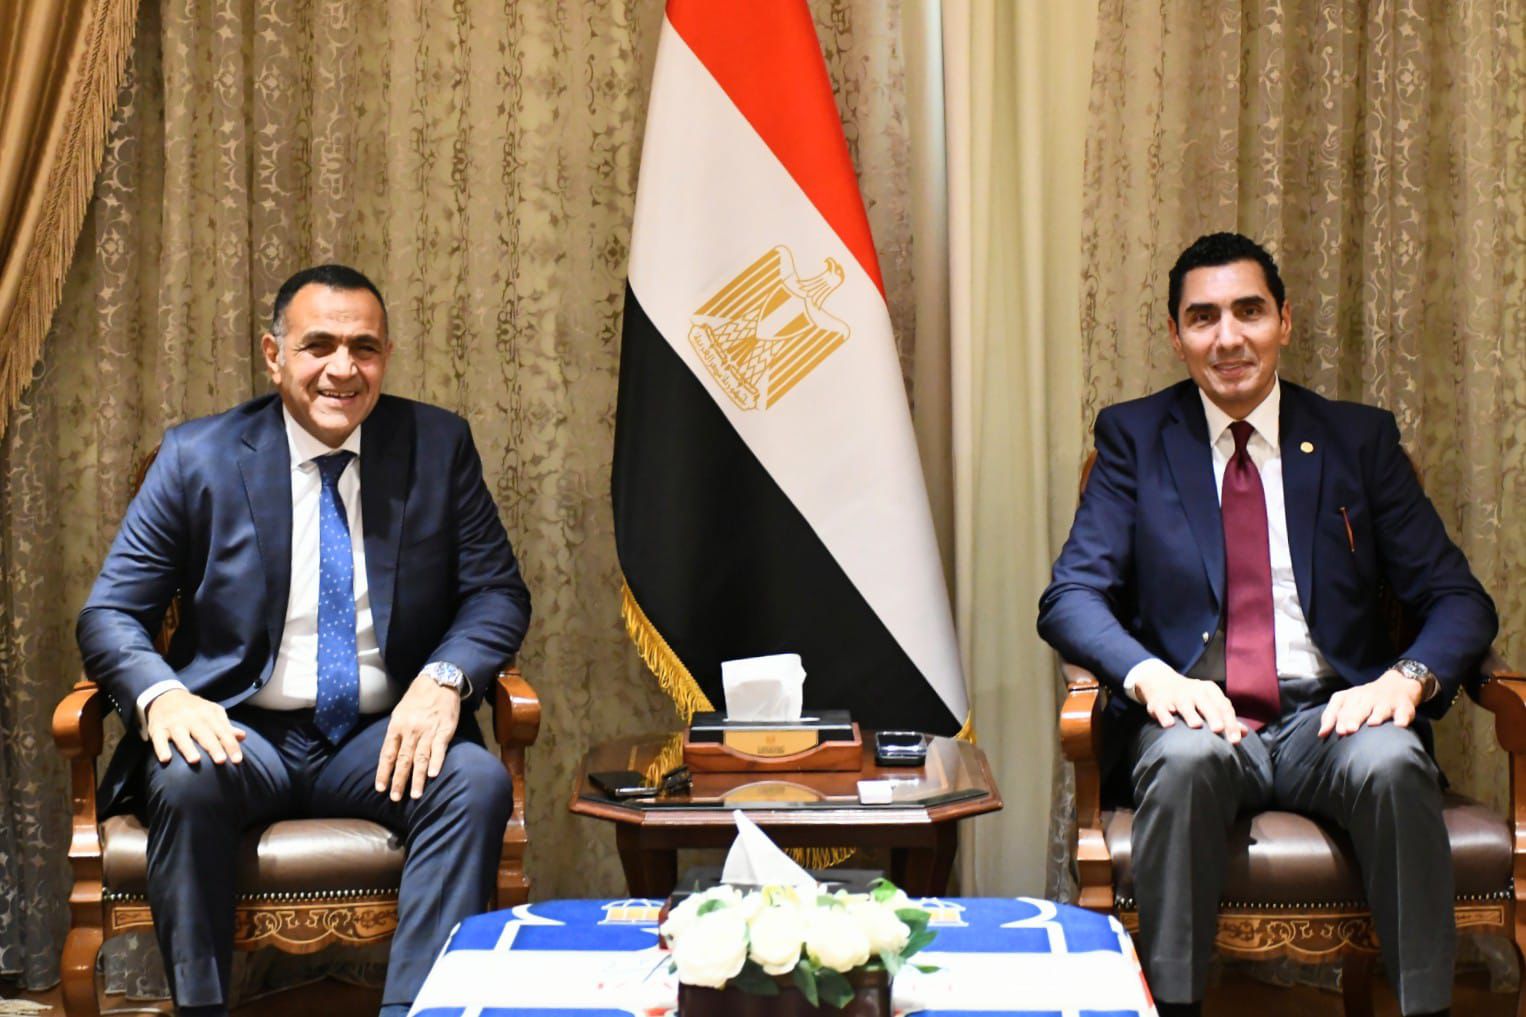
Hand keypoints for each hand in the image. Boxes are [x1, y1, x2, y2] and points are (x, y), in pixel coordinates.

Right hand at [145, 689, 245, 764]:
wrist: (165, 696)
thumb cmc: (194, 710)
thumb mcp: (211, 712)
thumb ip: (225, 726)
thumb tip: (242, 736)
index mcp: (208, 714)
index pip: (223, 732)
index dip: (231, 745)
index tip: (238, 760)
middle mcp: (192, 718)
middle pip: (204, 734)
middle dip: (213, 747)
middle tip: (221, 761)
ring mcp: (174, 723)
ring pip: (182, 736)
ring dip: (188, 748)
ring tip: (195, 760)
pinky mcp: (157, 728)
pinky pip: (159, 739)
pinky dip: (161, 748)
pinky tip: (166, 759)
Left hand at [375, 674, 461, 800]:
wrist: (437, 681)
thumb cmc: (417, 699)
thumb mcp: (399, 713)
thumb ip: (396, 733)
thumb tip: (389, 754)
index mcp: (397, 726)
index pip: (387, 754)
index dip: (384, 772)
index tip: (380, 788)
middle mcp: (410, 730)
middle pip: (403, 759)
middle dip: (399, 780)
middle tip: (396, 798)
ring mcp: (428, 730)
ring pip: (420, 758)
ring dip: (417, 778)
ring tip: (415, 794)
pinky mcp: (444, 729)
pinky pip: (439, 748)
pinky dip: (436, 762)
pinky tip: (433, 775)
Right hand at [1133, 670, 1248, 743]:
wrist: (1160, 681)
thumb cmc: (1192, 697)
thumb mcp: (1209, 701)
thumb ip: (1225, 717)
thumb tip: (1244, 733)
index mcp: (1209, 690)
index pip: (1223, 706)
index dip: (1231, 723)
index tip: (1235, 740)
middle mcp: (1193, 691)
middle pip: (1206, 704)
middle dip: (1213, 716)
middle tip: (1219, 730)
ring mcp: (1175, 695)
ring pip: (1184, 704)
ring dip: (1190, 714)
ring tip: (1196, 725)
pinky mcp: (1158, 702)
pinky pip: (1161, 708)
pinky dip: (1165, 715)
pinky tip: (1169, 724)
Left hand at [1318, 669, 1423, 736]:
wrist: (1398, 684)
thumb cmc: (1366, 699)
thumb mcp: (1347, 703)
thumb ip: (1332, 717)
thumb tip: (1321, 735)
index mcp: (1352, 696)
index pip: (1341, 706)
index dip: (1338, 718)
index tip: (1337, 731)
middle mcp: (1368, 697)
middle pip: (1359, 707)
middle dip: (1353, 718)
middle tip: (1349, 730)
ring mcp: (1386, 701)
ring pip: (1380, 708)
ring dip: (1377, 715)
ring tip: (1373, 723)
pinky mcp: (1404, 706)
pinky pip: (1404, 712)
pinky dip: (1402, 718)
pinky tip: (1399, 725)